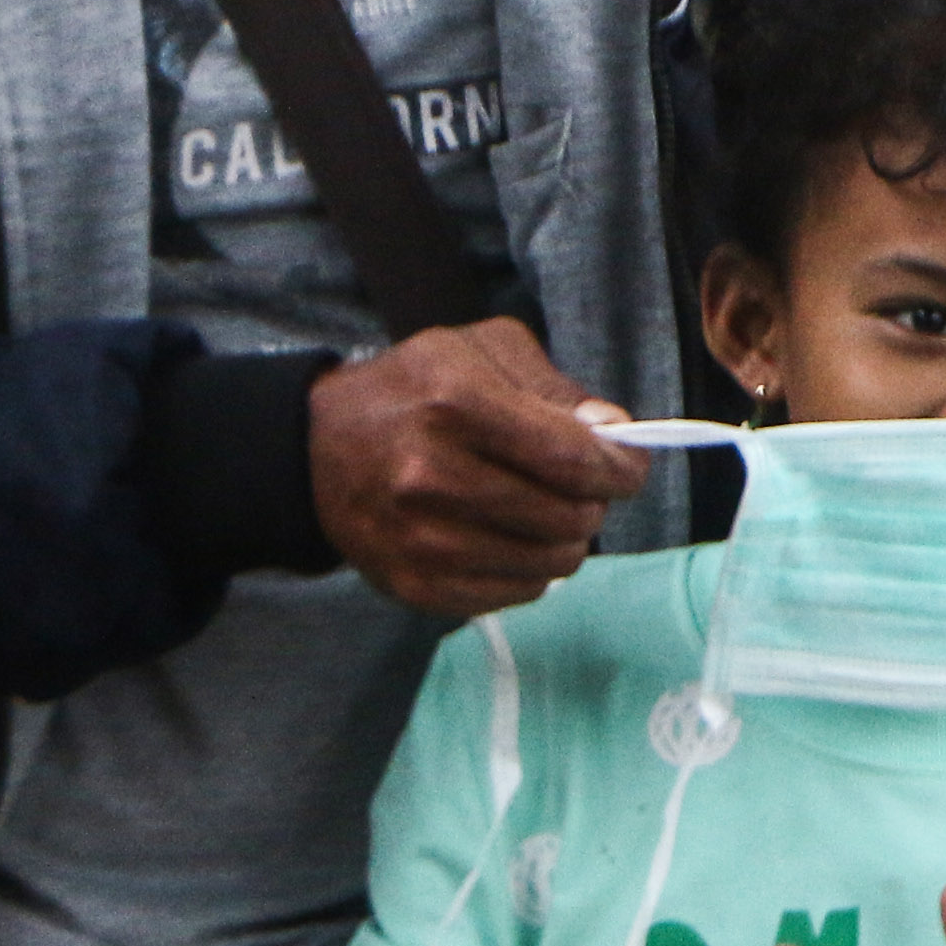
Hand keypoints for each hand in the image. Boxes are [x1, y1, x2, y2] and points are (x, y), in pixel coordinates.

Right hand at [306, 317, 644, 616]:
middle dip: (593, 501)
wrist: (317, 449)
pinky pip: (516, 593)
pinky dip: (529, 570)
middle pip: (569, 517)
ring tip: (543, 511)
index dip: (621, 469)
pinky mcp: (414, 585)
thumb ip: (558, 389)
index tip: (628, 466)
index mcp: (456, 404)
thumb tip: (613, 434)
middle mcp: (432, 476)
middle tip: (578, 487)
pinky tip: (507, 537)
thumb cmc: (414, 389)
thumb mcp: (482, 352)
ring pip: (551, 564)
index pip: (574, 460)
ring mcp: (420, 539)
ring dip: (565, 539)